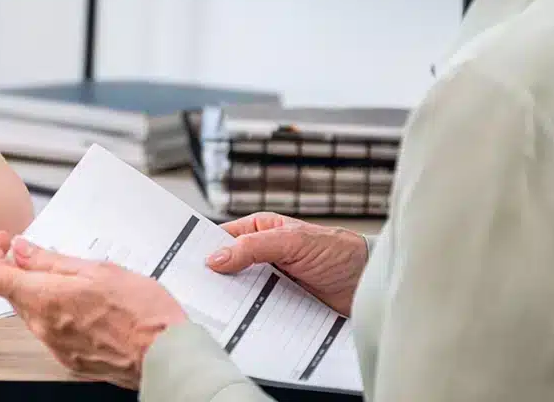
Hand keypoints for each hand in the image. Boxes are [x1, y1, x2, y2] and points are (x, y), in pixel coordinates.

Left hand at [0, 231, 186, 389]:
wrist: (164, 355)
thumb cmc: (142, 314)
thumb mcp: (98, 270)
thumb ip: (51, 261)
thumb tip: (21, 250)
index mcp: (44, 299)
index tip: (5, 241)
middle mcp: (42, 326)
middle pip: (11, 292)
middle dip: (20, 269)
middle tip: (43, 253)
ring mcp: (54, 344)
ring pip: (31, 310)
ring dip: (41, 290)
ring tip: (75, 279)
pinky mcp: (68, 357)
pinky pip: (50, 329)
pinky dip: (57, 311)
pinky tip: (85, 304)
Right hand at [206, 213, 367, 314]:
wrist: (368, 283)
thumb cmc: (338, 251)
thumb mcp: (292, 242)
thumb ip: (253, 248)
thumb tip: (215, 258)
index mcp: (260, 230)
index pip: (222, 238)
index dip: (203, 250)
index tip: (185, 265)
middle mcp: (262, 254)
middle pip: (228, 268)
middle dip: (214, 279)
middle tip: (195, 293)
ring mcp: (271, 280)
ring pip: (240, 290)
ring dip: (231, 300)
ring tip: (213, 312)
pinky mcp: (281, 303)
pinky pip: (258, 309)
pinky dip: (250, 315)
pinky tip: (239, 323)